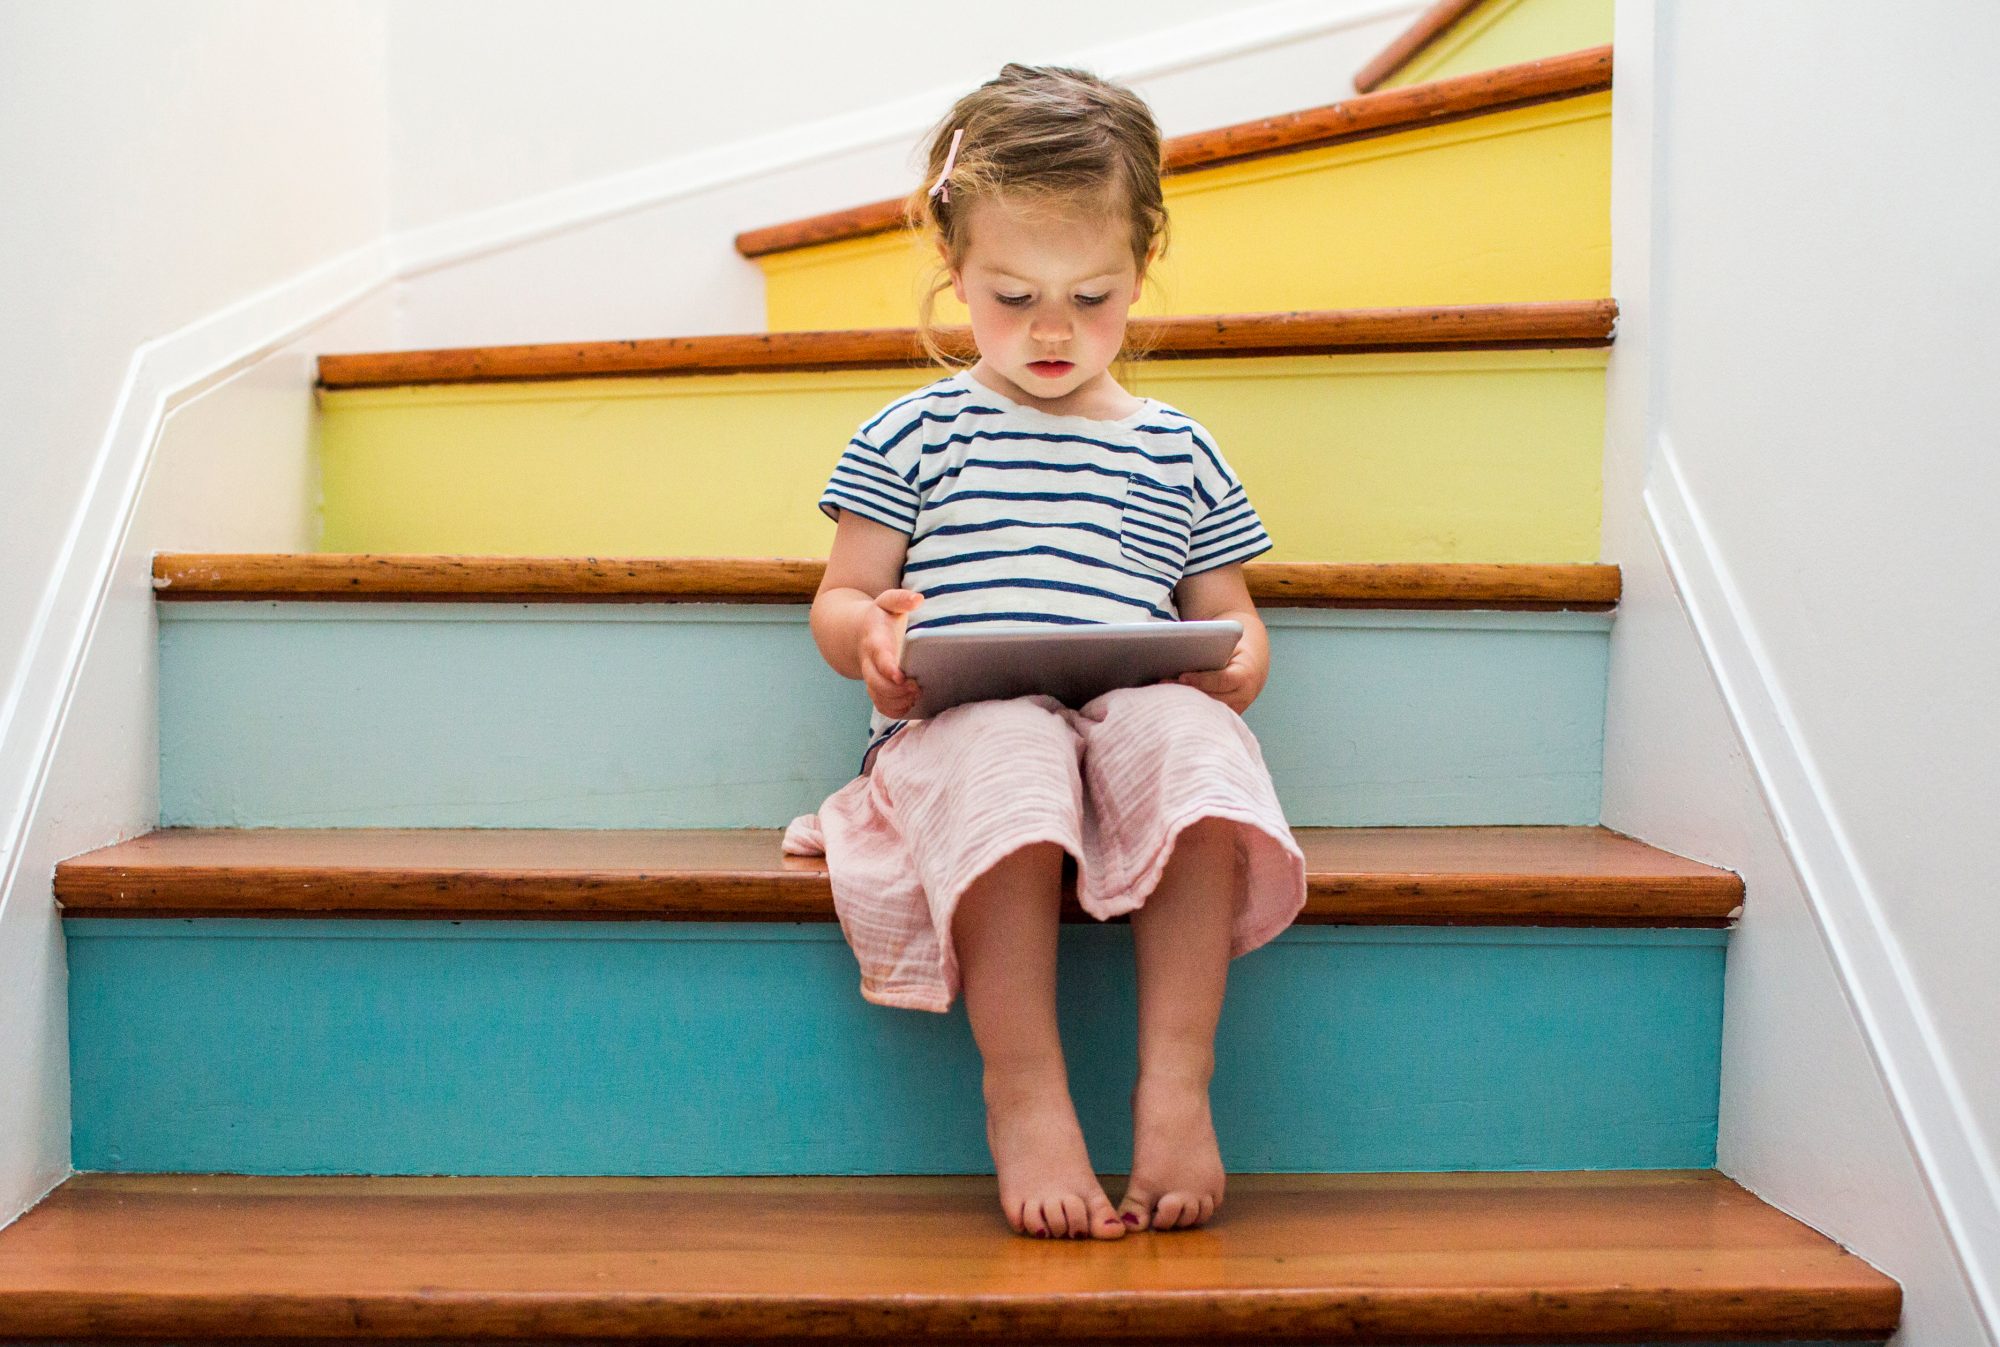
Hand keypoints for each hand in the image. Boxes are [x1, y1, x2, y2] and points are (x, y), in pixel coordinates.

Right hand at [859, 589, 923, 716]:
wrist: (857, 632)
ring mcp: (871, 677)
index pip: (879, 657)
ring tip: (916, 696)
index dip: (888, 669)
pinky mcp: (875, 689)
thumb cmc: (881, 616)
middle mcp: (869, 662)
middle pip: (876, 683)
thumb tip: (918, 599)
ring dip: (897, 702)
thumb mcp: (888, 602)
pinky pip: (881, 706)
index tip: (902, 677)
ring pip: (878, 698)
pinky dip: (894, 711)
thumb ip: (901, 599)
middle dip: (896, 690)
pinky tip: (910, 705)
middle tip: (917, 687)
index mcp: (875, 641)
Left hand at [1170, 638, 1263, 713]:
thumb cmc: (1234, 652)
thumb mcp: (1228, 646)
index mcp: (1245, 676)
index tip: (1182, 676)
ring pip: (1206, 711)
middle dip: (1186, 692)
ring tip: (1163, 694)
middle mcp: (1242, 697)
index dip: (1202, 680)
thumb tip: (1182, 650)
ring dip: (1184, 703)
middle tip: (1163, 684)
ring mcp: (1234, 711)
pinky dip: (1188, 709)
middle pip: (1211, 698)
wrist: (1251, 668)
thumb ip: (1212, 650)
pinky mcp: (1225, 719)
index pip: (1222, 680)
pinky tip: (1170, 702)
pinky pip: (1205, 717)